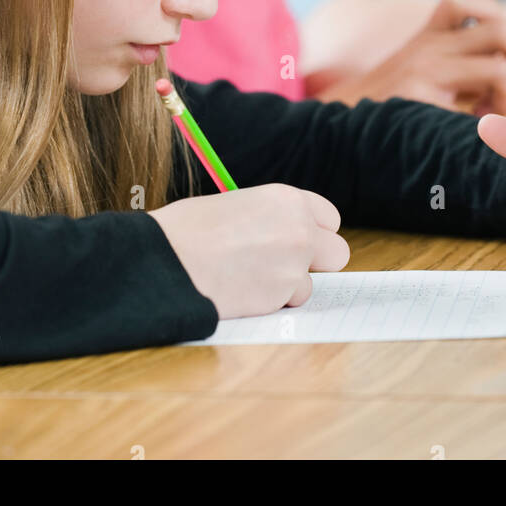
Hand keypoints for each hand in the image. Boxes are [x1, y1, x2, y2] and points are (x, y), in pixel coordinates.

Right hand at [149, 183, 348, 317]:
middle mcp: (300, 230)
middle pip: (338, 252)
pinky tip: (242, 292)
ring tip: (249, 279)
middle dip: (317, 262)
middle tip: (287, 265)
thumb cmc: (189, 230)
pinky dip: (270, 304)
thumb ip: (269, 218)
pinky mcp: (280, 299)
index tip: (297, 238)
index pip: (329, 218)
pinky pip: (287, 306)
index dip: (313, 230)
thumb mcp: (237, 205)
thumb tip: (278, 232)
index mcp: (288, 199)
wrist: (168, 262)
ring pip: (310, 285)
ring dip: (287, 287)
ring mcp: (294, 267)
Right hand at [314, 0, 505, 115]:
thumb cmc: (387, 104)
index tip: (505, 55)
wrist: (336, 128)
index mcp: (428, 36)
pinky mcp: (419, 99)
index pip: (467, 2)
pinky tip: (467, 130)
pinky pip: (478, 109)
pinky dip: (486, 123)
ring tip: (490, 109)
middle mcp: (427, 46)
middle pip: (500, 27)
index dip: (499, 22)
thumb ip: (460, 64)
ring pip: (498, 67)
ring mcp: (424, 71)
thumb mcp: (419, 71)